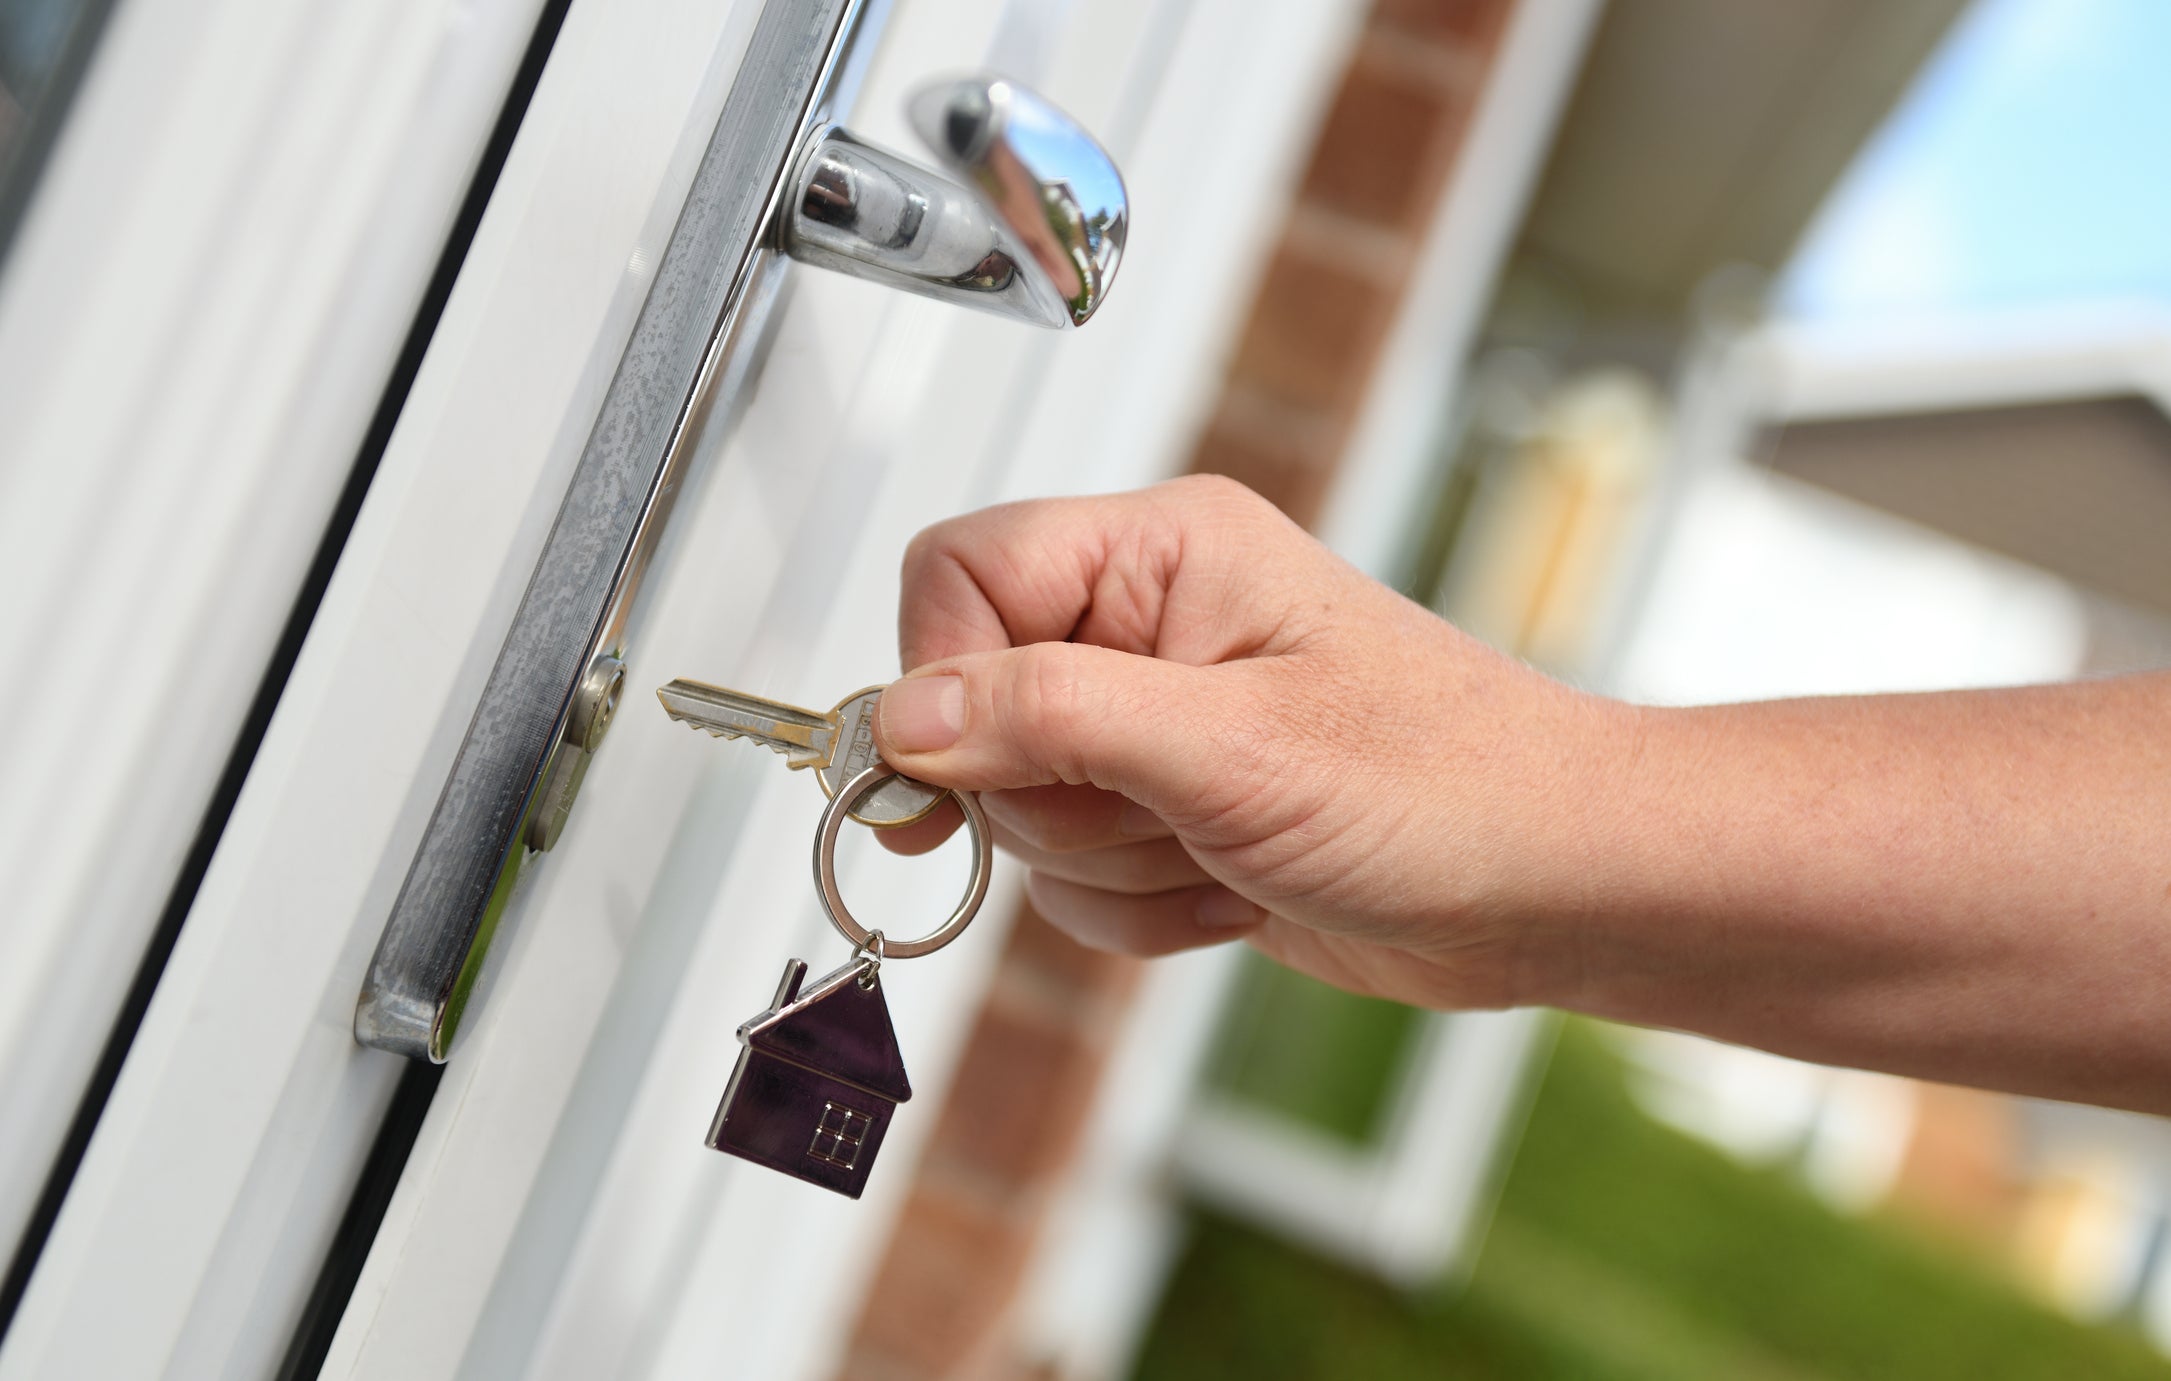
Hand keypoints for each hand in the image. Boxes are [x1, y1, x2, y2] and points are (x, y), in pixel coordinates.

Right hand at [871, 475, 1631, 1010]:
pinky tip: (1238, 888)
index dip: (943, 679)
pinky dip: (1144, 910)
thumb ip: (1051, 717)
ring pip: (1023, 814)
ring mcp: (1157, 724)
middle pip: (976, 712)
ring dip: (1116, 866)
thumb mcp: (1232, 747)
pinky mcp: (1170, 811)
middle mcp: (1147, 624)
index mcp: (1163, 550)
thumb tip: (903, 717)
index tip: (961, 771)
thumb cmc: (1450, 785)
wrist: (1551, 888)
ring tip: (1230, 847)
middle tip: (1172, 809)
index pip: (958, 576)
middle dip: (1062, 801)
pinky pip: (1077, 880)